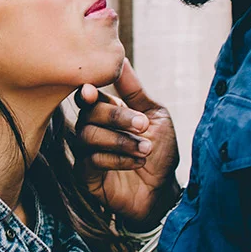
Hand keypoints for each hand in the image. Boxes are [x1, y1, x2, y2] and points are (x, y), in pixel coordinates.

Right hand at [74, 59, 180, 229]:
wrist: (164, 191)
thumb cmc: (161, 152)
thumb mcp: (154, 115)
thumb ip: (135, 90)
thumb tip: (121, 59)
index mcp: (106, 111)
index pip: (89, 96)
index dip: (88, 92)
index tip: (94, 91)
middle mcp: (92, 128)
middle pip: (89, 113)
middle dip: (118, 117)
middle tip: (143, 126)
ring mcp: (86, 151)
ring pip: (87, 135)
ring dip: (120, 140)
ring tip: (145, 149)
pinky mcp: (85, 174)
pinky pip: (90, 159)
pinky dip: (116, 158)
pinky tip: (136, 162)